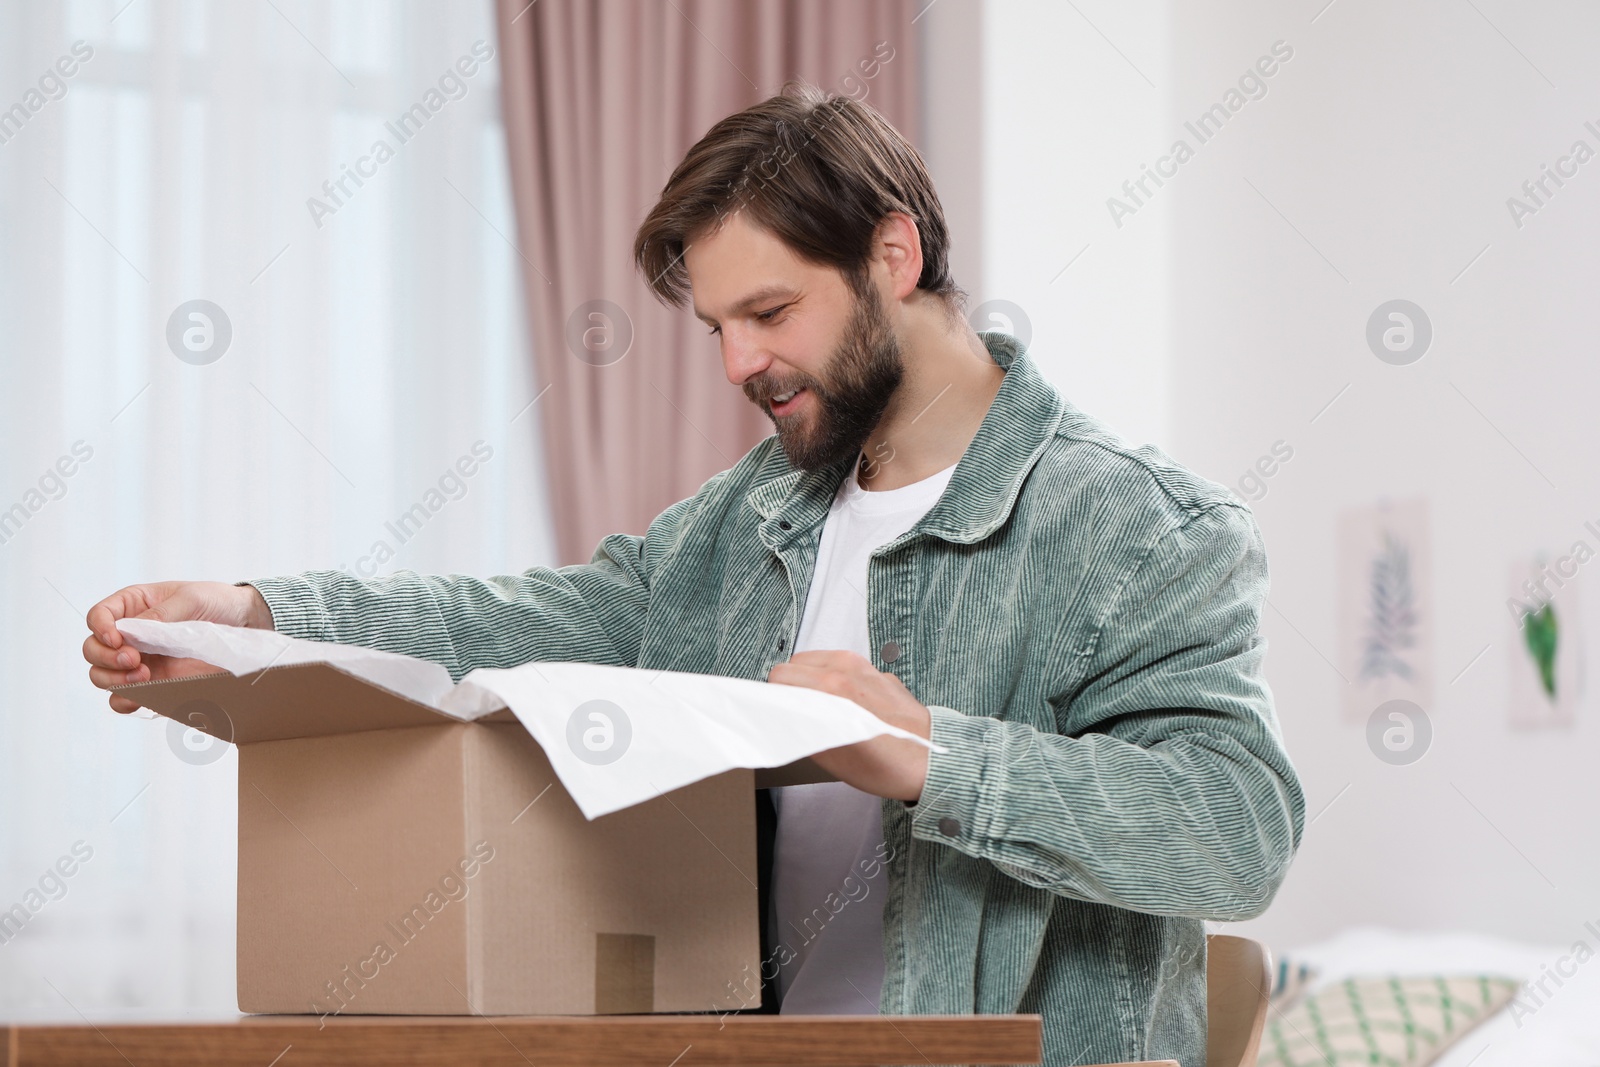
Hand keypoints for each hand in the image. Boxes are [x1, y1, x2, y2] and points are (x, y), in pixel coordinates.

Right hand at [83, 581, 272, 713]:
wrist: (245, 624)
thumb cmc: (217, 602)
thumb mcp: (191, 599)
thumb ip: (160, 615)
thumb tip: (129, 632)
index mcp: (133, 605)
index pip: (99, 616)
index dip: (100, 628)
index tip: (116, 638)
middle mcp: (129, 635)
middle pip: (93, 649)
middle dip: (106, 657)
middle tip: (134, 660)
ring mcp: (139, 660)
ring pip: (102, 675)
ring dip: (113, 679)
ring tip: (143, 676)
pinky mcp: (153, 682)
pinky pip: (124, 697)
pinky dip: (124, 700)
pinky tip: (139, 694)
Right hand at [767, 650, 930, 801]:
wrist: (930, 760)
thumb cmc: (886, 765)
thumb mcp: (831, 759)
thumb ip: (803, 731)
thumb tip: (785, 719)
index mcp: (831, 686)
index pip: (779, 676)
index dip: (776, 697)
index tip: (781, 713)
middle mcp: (847, 668)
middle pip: (795, 664)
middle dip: (792, 687)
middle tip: (802, 714)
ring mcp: (865, 666)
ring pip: (817, 661)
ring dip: (813, 680)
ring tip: (825, 710)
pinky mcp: (879, 671)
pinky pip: (843, 666)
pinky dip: (837, 680)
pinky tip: (849, 707)